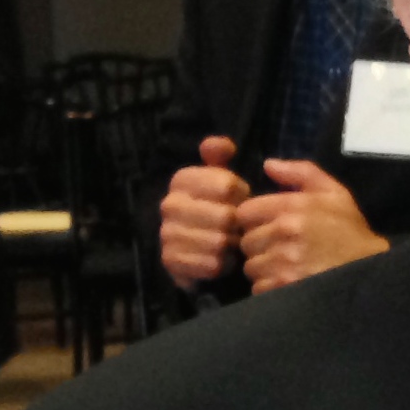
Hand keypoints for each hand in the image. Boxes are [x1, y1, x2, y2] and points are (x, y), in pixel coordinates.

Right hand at [161, 135, 248, 283]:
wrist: (206, 252)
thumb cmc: (222, 210)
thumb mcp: (224, 180)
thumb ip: (220, 158)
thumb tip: (221, 144)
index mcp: (182, 179)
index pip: (227, 185)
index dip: (242, 195)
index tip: (239, 200)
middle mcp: (169, 204)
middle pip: (225, 217)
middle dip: (239, 225)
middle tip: (237, 227)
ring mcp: (167, 234)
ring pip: (219, 242)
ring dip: (232, 246)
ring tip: (230, 243)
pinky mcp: (170, 261)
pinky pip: (211, 265)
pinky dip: (223, 265)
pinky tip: (221, 261)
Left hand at [235, 159, 386, 291]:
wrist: (373, 269)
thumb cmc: (351, 231)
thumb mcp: (334, 193)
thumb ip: (302, 173)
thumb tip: (268, 164)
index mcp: (293, 206)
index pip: (245, 213)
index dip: (255, 220)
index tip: (269, 226)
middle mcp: (285, 232)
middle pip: (246, 242)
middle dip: (260, 246)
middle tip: (281, 249)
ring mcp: (284, 262)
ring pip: (251, 267)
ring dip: (265, 269)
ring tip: (287, 267)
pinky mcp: (285, 287)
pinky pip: (260, 288)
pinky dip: (271, 287)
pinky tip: (290, 282)